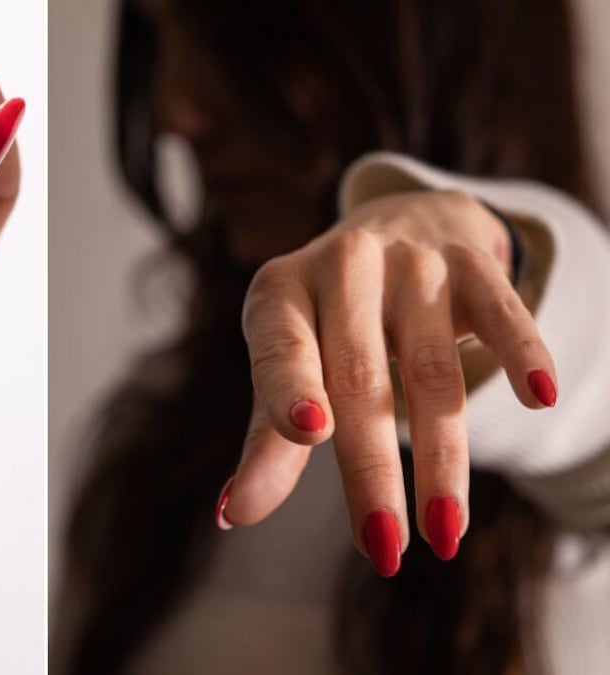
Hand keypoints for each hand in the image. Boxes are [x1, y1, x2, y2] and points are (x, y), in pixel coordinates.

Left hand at [220, 189, 556, 575]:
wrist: (394, 222)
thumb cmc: (323, 317)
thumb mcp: (286, 361)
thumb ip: (267, 436)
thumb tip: (234, 513)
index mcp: (279, 292)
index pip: (283, 347)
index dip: (292, 388)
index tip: (310, 433)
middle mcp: (342, 265)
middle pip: (360, 376)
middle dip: (372, 470)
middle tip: (382, 548)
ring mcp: (410, 262)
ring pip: (432, 367)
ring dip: (442, 455)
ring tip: (444, 533)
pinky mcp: (470, 263)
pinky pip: (502, 310)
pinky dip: (523, 352)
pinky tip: (538, 398)